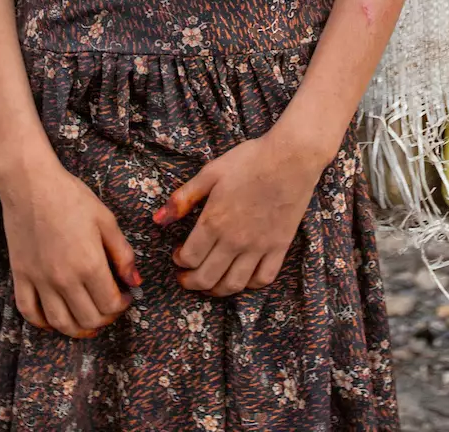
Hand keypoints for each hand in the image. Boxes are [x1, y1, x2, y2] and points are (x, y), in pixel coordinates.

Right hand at [0, 148, 139, 337]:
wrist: (30, 184)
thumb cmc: (71, 197)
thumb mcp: (106, 220)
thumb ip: (123, 254)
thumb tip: (135, 282)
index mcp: (89, 264)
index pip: (110, 304)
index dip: (123, 305)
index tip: (125, 296)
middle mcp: (64, 279)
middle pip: (88, 319)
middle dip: (105, 319)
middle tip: (109, 307)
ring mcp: (39, 280)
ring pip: (60, 323)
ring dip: (77, 330)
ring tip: (87, 322)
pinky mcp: (21, 276)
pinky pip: (29, 312)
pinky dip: (42, 323)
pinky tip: (54, 320)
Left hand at [154, 129, 330, 296]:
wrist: (291, 158)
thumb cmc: (249, 160)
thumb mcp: (210, 173)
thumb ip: (183, 198)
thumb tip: (158, 220)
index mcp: (214, 222)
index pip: (189, 258)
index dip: (179, 261)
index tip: (178, 255)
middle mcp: (234, 241)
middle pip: (207, 278)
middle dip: (191, 282)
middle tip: (186, 278)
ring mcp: (258, 247)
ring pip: (233, 284)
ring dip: (216, 290)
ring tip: (209, 284)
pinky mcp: (279, 247)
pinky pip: (263, 279)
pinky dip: (249, 285)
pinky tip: (241, 278)